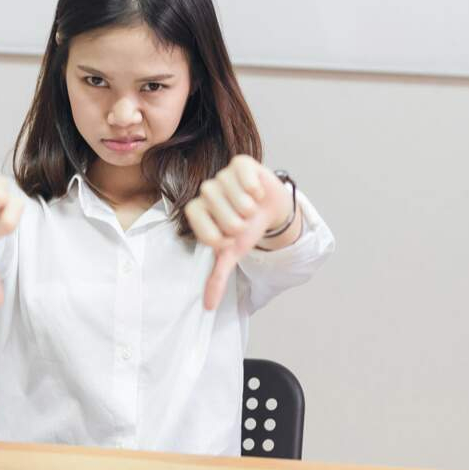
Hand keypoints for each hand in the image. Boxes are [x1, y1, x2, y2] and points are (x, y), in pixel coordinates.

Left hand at [184, 155, 291, 309]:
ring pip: (234, 194)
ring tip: (251, 207)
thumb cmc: (247, 230)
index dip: (218, 233)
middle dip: (237, 222)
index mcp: (198, 211)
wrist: (270, 210)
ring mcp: (223, 175)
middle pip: (218, 209)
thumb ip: (218, 277)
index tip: (228, 238)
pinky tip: (257, 192)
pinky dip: (256, 188)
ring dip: (248, 206)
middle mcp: (207, 190)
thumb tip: (208, 306)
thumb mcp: (233, 254)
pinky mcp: (241, 163)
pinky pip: (245, 176)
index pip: (198, 221)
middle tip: (243, 221)